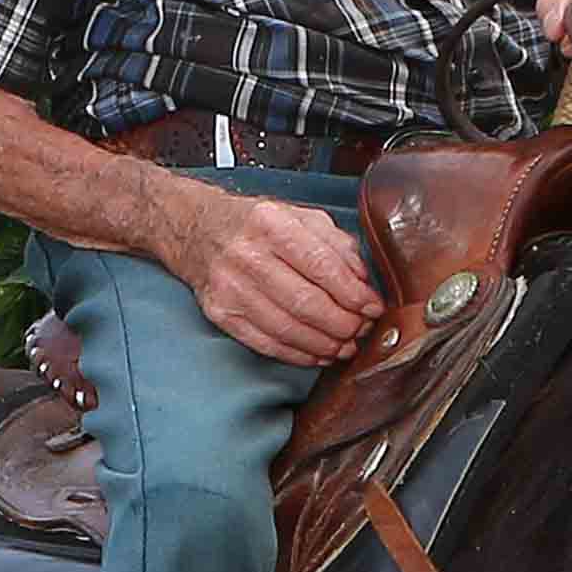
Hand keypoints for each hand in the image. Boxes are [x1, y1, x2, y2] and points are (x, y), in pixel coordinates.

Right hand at [167, 183, 383, 365]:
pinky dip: (298, 354)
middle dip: (343, 323)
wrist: (198, 232)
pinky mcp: (221, 313)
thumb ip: (337, 245)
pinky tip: (317, 353)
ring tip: (345, 345)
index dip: (353, 294)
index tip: (372, 307)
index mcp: (272, 224)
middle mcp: (247, 255)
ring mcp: (230, 287)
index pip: (322, 266)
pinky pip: (266, 343)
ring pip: (287, 328)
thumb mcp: (301, 217)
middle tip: (362, 329)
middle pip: (306, 302)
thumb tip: (363, 283)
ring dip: (324, 344)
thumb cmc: (257, 226)